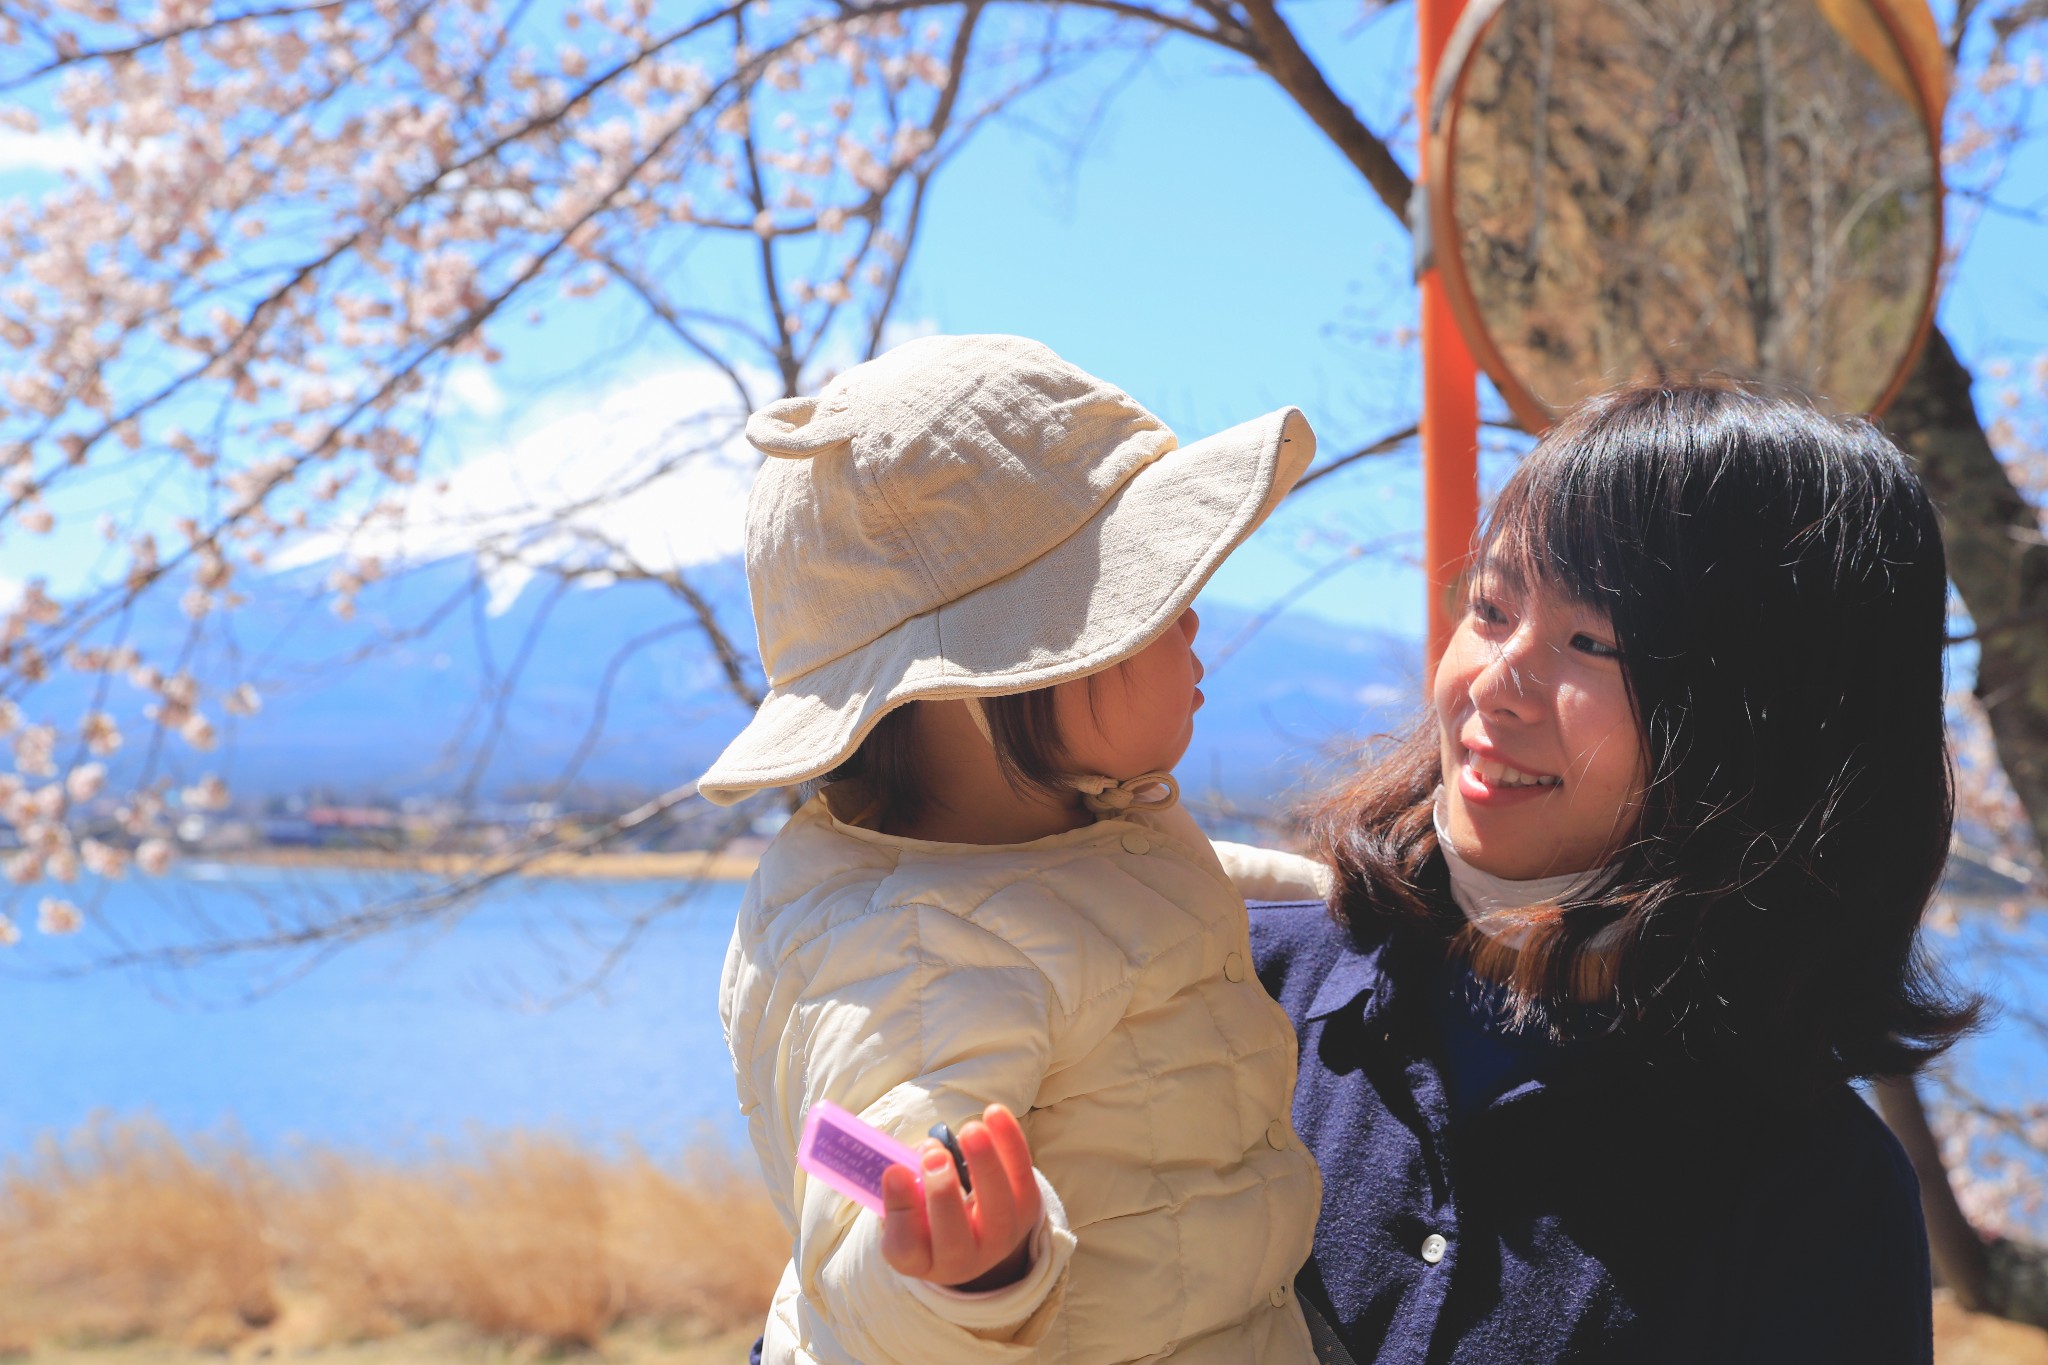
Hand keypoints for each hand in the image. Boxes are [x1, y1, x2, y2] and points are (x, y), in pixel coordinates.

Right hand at [879, 1102, 1041, 1290]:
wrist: (976, 1232)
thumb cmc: (928, 1213)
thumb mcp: (906, 1205)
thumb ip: (906, 1183)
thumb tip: (925, 1152)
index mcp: (921, 1261)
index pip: (907, 1248)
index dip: (901, 1211)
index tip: (895, 1172)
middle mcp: (961, 1261)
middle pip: (954, 1240)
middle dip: (943, 1193)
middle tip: (934, 1155)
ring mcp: (999, 1240)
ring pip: (996, 1208)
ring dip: (985, 1165)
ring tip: (970, 1131)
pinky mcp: (1026, 1212)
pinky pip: (1022, 1177)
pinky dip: (1010, 1143)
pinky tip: (995, 1114)